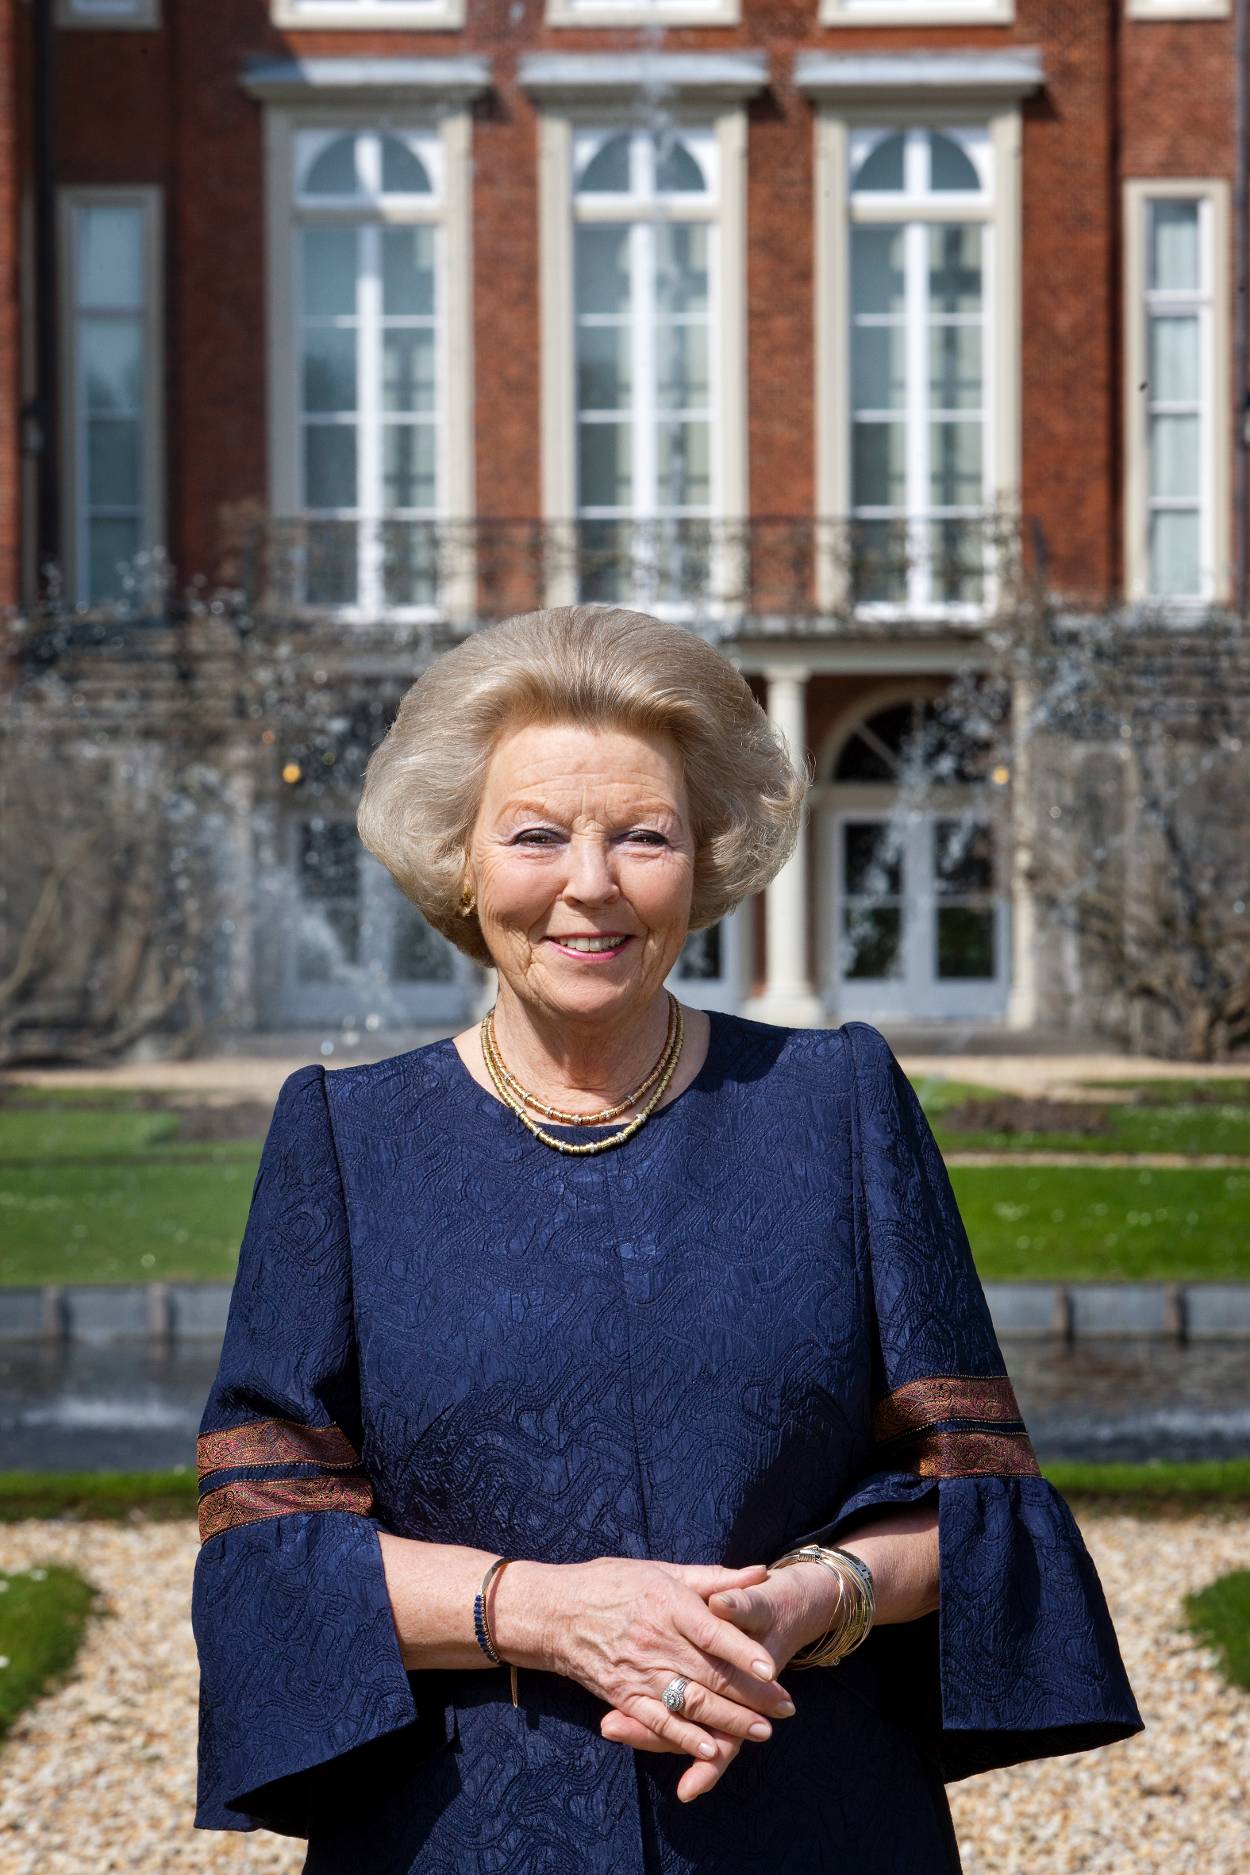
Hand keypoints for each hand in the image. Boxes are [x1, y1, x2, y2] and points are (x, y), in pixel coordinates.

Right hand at [599, 1563, 834, 1801]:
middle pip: (710, 1673)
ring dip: (729, 1720)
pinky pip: (658, 1722)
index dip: (743, 1651)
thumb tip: (759, 1574)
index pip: (712, 1631)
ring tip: (762, 1731)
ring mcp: (638, 1672)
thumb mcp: (662, 1571)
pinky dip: (685, 1738)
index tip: (772, 1668)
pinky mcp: (623, 1696)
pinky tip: (712, 1749)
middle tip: (785, 1708)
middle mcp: (654, 1640)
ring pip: (691, 1702)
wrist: (555, 1613)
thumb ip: (713, 1578)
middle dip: (751, 1694)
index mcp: (666, 1604)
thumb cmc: (613, 1584)